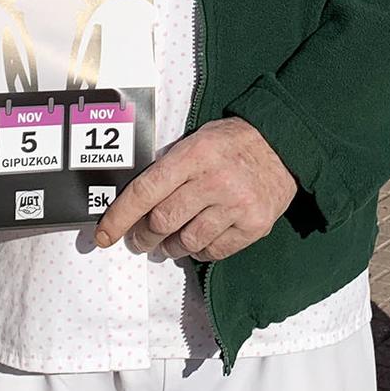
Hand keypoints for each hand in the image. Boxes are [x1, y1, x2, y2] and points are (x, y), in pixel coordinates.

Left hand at [95, 118, 294, 262]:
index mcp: (194, 155)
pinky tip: (199, 241)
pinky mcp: (254, 225)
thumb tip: (136, 204)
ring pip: (186, 241)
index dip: (119, 217)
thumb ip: (170, 167)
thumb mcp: (198, 139)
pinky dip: (200, 251)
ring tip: (169, 243)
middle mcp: (214, 181)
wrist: (285, 143)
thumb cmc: (233, 141)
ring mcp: (236, 205)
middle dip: (143, 236)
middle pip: (162, 222)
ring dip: (170, 247)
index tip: (104, 235)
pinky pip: (214, 251)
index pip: (145, 191)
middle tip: (140, 239)